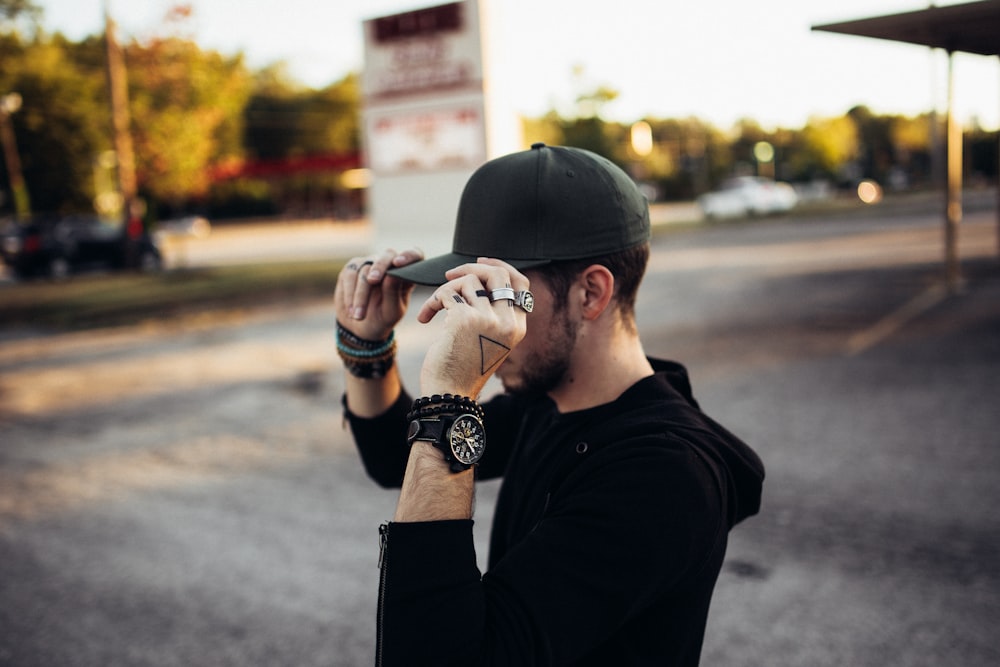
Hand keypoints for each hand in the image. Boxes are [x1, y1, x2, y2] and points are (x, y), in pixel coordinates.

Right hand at [334, 248, 421, 339]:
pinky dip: (349, 293)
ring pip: (365, 269)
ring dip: (361, 294)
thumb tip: (390, 275)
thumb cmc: (382, 318)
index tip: (399, 263)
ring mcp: (370, 264)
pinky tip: (351, 310)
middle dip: (379, 267)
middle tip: (373, 280)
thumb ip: (392, 293)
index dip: (409, 255)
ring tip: (359, 316)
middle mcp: (389, 265)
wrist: (360, 327)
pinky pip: (350, 274)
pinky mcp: (352, 268)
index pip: (415, 255)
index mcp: (406, 274)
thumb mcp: (391, 312)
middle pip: (387, 255)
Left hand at [416, 258, 528, 397]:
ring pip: (468, 281)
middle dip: (471, 268)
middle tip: (449, 275)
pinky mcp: (463, 318)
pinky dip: (432, 301)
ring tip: (434, 308)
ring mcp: (487, 319)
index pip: (520, 284)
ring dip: (445, 290)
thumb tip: (479, 276)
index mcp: (517, 327)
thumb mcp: (487, 340)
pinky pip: (446, 293)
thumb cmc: (463, 368)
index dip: (501, 267)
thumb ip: (492, 313)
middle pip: (498, 274)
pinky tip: (425, 318)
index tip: (480, 264)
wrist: (449, 394)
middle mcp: (507, 322)